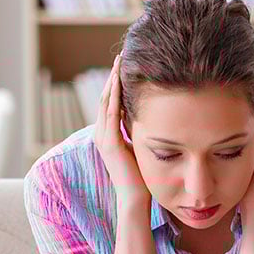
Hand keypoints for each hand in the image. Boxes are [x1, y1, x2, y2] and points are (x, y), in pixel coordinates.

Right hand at [94, 54, 149, 209]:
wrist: (136, 199)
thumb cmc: (143, 177)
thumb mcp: (141, 146)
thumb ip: (141, 131)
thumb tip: (152, 116)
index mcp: (108, 134)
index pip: (112, 101)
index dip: (117, 82)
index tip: (126, 64)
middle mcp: (101, 133)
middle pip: (106, 96)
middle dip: (114, 75)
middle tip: (121, 55)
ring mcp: (102, 137)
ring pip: (106, 101)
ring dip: (113, 80)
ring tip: (119, 61)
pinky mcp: (108, 143)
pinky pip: (111, 113)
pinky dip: (115, 96)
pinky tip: (121, 82)